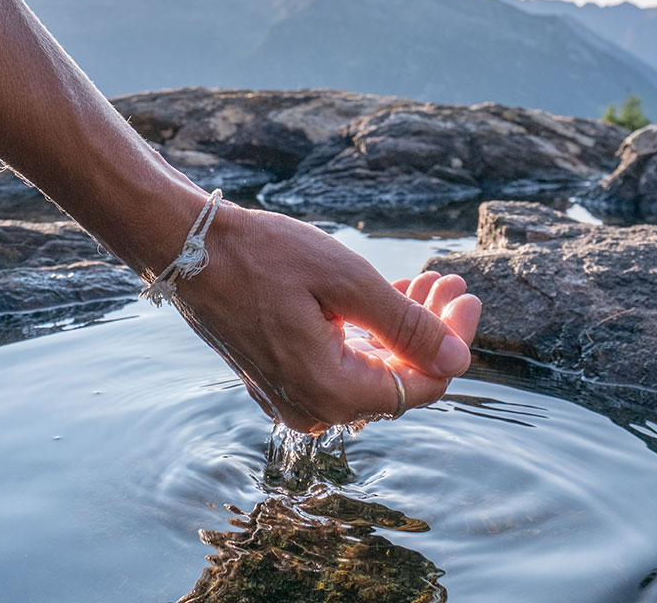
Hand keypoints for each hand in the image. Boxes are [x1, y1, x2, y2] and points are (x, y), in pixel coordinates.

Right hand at [172, 205, 481, 432]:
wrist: (188, 248)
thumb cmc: (263, 257)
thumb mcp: (346, 282)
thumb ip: (407, 327)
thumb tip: (458, 362)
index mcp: (331, 392)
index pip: (422, 385)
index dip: (453, 343)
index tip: (468, 294)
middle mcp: (312, 408)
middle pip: (398, 381)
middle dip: (431, 330)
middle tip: (448, 279)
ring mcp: (293, 397)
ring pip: (372, 372)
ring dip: (402, 328)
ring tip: (423, 280)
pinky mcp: (282, 379)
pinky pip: (343, 366)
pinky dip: (370, 334)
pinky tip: (387, 296)